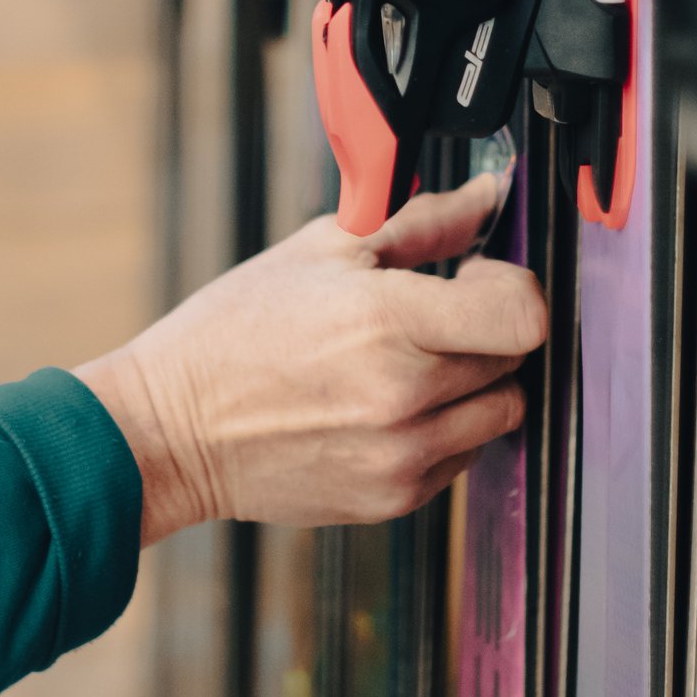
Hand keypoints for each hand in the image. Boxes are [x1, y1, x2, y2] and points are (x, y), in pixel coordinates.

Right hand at [75, 175, 546, 544]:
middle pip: (515, 360)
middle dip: (485, 330)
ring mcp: (403, 456)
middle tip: (432, 317)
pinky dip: (443, 430)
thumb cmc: (235, 331)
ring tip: (410, 365)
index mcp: (389, 320)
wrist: (172, 431)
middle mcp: (405, 395)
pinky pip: (461, 457)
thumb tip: (485, 198)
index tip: (480, 278)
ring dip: (474, 384)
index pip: (523, 314)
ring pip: (499, 414)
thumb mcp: (321, 250)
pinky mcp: (393, 498)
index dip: (513, 287)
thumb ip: (419, 223)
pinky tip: (385, 407)